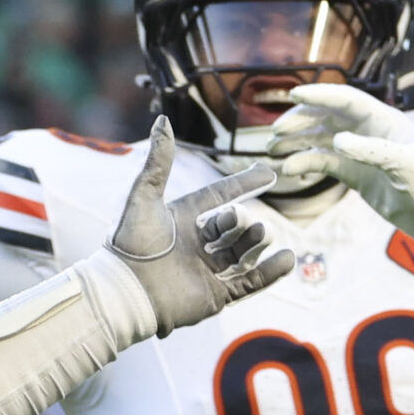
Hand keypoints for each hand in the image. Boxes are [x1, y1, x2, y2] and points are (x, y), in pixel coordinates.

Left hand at [110, 118, 294, 334]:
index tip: (268, 173)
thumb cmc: (130, 244)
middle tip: (244, 220)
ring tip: (263, 232)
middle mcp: (195, 245)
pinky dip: (269, 273)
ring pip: (241, 252)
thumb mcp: (144, 197)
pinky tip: (288, 259)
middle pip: (230, 227)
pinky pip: (248, 283)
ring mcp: (206, 271)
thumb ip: (158, 162)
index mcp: (181, 220)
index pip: (218, 196)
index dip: (243, 184)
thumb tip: (162, 119)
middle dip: (241, 221)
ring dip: (255, 241)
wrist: (125, 292)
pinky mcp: (214, 296)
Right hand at [276, 85, 413, 267]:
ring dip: (297, 141)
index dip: (320, 94)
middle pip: (326, 115)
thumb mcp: (407, 163)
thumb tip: (337, 140)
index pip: (346, 99)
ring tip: (273, 150)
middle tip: (276, 132)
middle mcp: (368, 132)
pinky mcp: (355, 175)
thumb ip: (372, 150)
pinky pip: (324, 163)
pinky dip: (305, 164)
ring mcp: (360, 153)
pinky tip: (290, 170)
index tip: (293, 94)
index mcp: (383, 120)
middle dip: (300, 120)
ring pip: (320, 139)